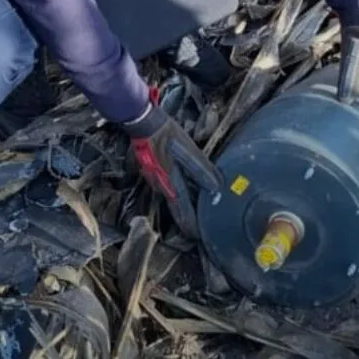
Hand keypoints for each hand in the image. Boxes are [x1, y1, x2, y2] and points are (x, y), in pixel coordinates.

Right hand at [122, 87, 224, 238]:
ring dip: (183, 206)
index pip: (182, 209)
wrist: (142, 123)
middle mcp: (161, 185)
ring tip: (195, 212)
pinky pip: (168, 187)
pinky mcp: (153, 172)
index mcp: (169, 181)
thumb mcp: (187, 149)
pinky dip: (178, 192)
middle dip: (187, 218)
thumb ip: (201, 168)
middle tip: (197, 229)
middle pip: (176, 207)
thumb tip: (216, 186)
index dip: (190, 223)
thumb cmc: (165, 133)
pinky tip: (185, 189)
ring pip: (172, 197)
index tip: (197, 236)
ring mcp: (154, 179)